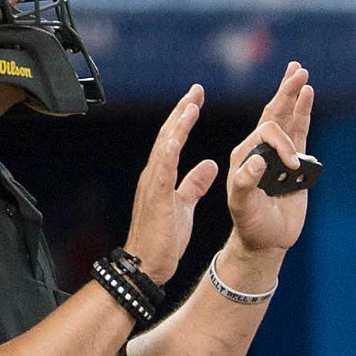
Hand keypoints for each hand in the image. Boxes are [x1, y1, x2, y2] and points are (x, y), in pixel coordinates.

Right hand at [126, 85, 216, 283]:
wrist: (145, 265)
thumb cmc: (163, 239)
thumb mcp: (185, 205)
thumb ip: (194, 184)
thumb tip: (210, 165)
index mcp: (162, 176)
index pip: (174, 140)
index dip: (185, 119)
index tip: (196, 99)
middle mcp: (154, 174)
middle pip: (168, 135)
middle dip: (182, 111)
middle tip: (196, 90)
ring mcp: (152, 183)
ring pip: (164, 146)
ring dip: (177, 124)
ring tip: (191, 104)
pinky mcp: (155, 197)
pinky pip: (162, 169)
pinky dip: (169, 150)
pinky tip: (176, 136)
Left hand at [223, 63, 316, 266]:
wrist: (266, 240)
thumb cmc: (251, 224)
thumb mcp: (242, 206)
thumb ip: (245, 184)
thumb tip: (256, 161)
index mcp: (244, 154)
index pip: (266, 133)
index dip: (282, 144)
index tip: (292, 165)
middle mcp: (260, 148)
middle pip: (274, 113)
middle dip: (285, 92)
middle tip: (297, 71)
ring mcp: (277, 154)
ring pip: (286, 118)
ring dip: (293, 95)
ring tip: (301, 73)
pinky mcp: (294, 163)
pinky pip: (299, 132)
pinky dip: (303, 113)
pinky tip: (307, 96)